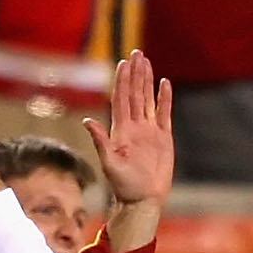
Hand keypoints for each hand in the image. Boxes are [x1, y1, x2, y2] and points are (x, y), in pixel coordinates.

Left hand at [83, 50, 174, 211]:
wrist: (143, 200)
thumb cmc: (124, 186)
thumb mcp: (109, 164)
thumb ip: (100, 141)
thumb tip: (87, 121)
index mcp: (121, 130)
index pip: (121, 99)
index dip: (122, 80)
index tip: (123, 63)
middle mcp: (134, 126)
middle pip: (134, 94)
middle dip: (135, 73)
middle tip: (136, 53)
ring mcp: (149, 130)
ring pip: (148, 99)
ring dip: (147, 81)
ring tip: (147, 62)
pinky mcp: (163, 138)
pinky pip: (164, 113)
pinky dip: (164, 98)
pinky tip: (164, 84)